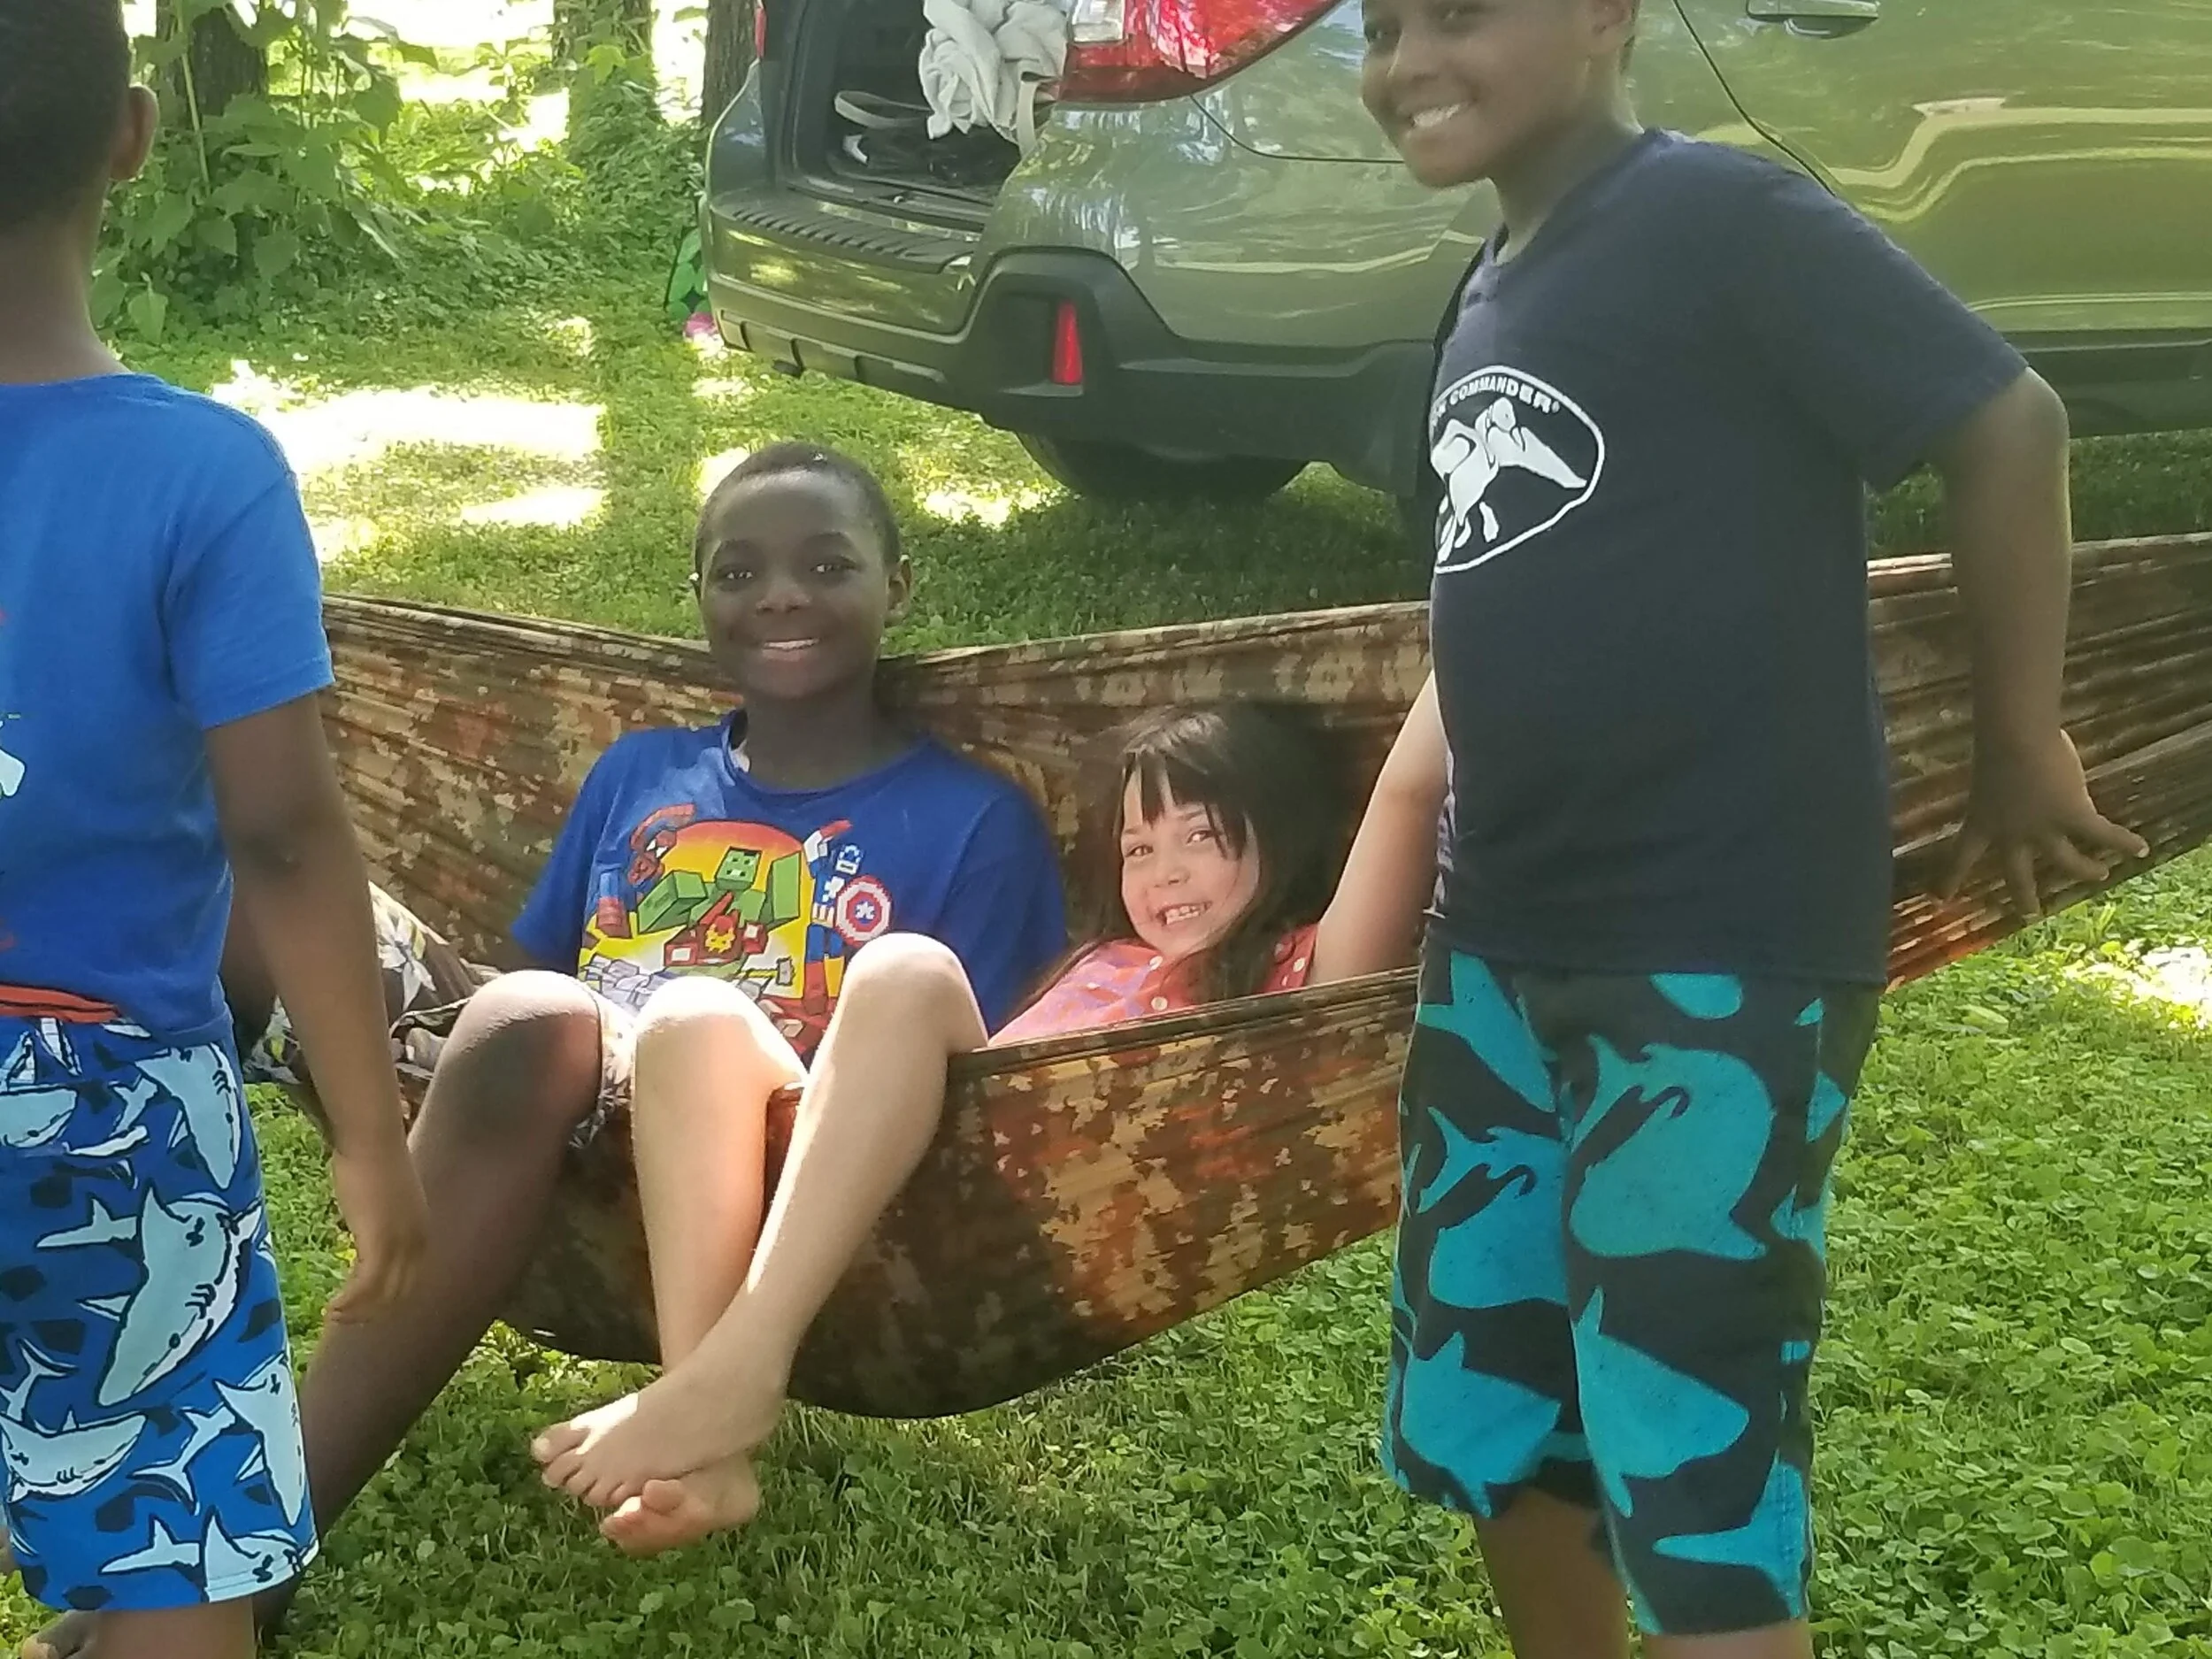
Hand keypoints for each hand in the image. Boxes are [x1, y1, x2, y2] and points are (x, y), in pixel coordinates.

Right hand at [325, 1137, 429, 1322]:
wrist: (371, 1139)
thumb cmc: (372, 1158)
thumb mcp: (384, 1196)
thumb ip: (382, 1216)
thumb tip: (368, 1223)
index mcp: (421, 1231)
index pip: (411, 1279)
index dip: (388, 1298)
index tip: (365, 1307)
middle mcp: (417, 1241)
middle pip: (400, 1292)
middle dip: (373, 1311)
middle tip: (346, 1319)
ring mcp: (401, 1244)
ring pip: (383, 1295)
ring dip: (358, 1311)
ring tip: (335, 1316)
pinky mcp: (379, 1243)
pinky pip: (365, 1287)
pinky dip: (350, 1303)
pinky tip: (332, 1307)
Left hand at [1943, 726, 2148, 916]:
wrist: (2015, 736)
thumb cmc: (1997, 743)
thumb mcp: (1988, 772)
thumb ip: (2000, 786)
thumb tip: (2019, 779)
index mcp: (1980, 821)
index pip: (1960, 857)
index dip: (1950, 878)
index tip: (1939, 899)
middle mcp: (2011, 834)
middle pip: (2016, 873)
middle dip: (2023, 895)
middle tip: (2028, 913)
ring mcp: (2044, 829)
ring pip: (2066, 861)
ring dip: (2084, 869)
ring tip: (2099, 874)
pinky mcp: (2074, 816)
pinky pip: (2102, 834)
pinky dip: (2123, 841)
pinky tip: (2140, 849)